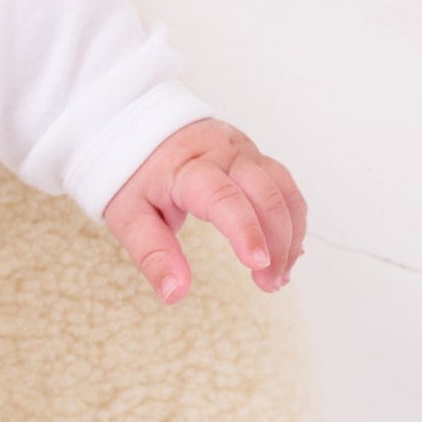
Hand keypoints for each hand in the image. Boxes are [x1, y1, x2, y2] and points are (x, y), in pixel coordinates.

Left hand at [100, 119, 305, 303]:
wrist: (141, 127)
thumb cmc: (135, 175)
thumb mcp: (129, 217)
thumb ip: (153, 255)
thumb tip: (173, 293)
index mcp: (188, 167)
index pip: (224, 197)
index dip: (246, 230)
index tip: (258, 264)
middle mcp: (223, 153)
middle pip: (265, 194)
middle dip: (276, 242)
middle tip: (269, 285)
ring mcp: (244, 151)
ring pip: (283, 190)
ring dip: (290, 235)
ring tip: (279, 276)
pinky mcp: (256, 156)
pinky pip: (285, 187)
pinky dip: (291, 220)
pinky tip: (287, 251)